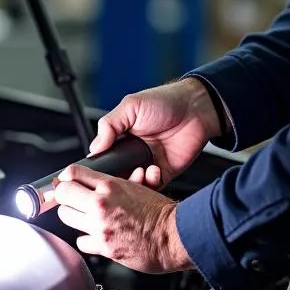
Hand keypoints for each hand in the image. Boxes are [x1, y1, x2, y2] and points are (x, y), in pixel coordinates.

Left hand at [52, 164, 192, 273]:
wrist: (175, 235)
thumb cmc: (159, 211)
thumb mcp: (133, 187)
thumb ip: (109, 184)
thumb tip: (89, 179)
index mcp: (110, 185)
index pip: (71, 173)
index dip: (66, 178)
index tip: (65, 183)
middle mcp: (101, 204)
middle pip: (62, 194)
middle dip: (67, 197)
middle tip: (74, 200)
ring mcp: (100, 226)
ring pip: (66, 217)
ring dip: (74, 217)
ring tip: (85, 217)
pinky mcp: (103, 247)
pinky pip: (80, 241)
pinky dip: (87, 239)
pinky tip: (97, 236)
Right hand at [90, 78, 222, 188]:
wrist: (195, 109)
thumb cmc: (165, 102)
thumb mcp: (130, 106)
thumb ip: (109, 125)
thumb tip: (94, 147)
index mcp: (120, 137)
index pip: (102, 156)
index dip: (98, 166)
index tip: (93, 173)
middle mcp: (132, 153)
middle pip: (116, 174)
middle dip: (115, 179)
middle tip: (117, 177)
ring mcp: (147, 164)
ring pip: (133, 184)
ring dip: (133, 182)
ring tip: (139, 171)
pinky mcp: (163, 173)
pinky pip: (152, 187)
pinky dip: (150, 184)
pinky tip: (153, 170)